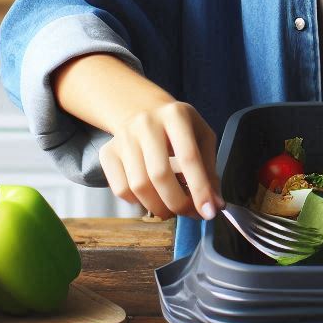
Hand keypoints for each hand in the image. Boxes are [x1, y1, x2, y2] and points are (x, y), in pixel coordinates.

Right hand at [95, 100, 221, 220]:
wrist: (140, 109)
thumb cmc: (177, 127)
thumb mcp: (201, 137)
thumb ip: (209, 170)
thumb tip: (215, 204)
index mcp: (175, 115)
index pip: (188, 157)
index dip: (200, 189)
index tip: (209, 212)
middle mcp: (146, 124)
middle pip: (160, 175)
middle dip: (177, 203)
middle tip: (189, 213)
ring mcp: (123, 138)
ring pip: (139, 186)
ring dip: (159, 207)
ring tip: (171, 208)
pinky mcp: (108, 153)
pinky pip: (121, 189)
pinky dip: (138, 202)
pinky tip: (150, 196)